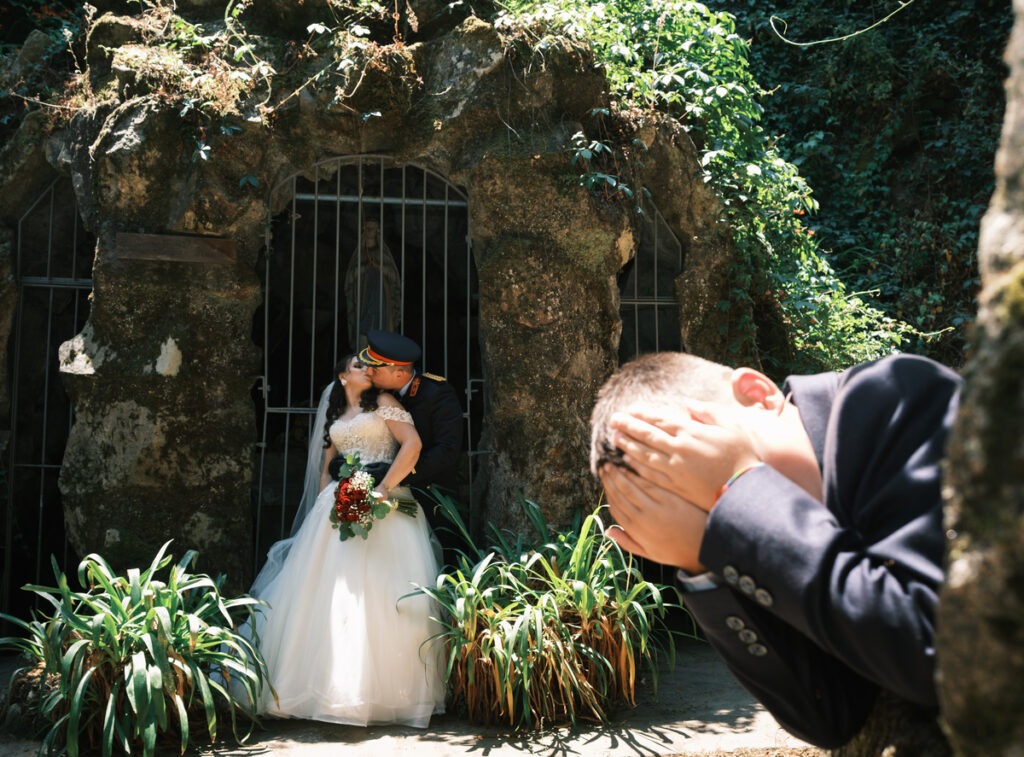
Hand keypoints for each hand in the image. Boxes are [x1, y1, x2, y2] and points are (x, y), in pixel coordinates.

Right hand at [599, 463, 707, 572]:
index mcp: (635, 530)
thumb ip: (627, 542)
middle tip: (604, 465)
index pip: (615, 506)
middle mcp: (642, 517)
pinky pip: (649, 482)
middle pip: (621, 493)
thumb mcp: (649, 553)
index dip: (607, 491)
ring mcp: (656, 506)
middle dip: (611, 478)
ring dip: (620, 473)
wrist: (703, 548)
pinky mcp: (669, 498)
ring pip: (632, 486)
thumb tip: (608, 531)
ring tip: (613, 461)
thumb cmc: (676, 550)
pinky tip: (632, 462)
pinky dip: (638, 472)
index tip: (603, 480)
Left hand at [609, 401, 760, 510]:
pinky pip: (651, 474)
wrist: (745, 489)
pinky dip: (637, 466)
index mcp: (691, 432)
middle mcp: (679, 449)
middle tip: (613, 421)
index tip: (629, 410)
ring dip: (628, 445)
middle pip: (647, 435)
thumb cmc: (742, 455)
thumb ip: (708, 412)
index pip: (660, 420)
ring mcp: (675, 469)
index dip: (643, 415)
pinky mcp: (676, 486)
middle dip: (629, 427)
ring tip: (615, 439)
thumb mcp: (731, 425)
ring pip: (645, 454)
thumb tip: (688, 404)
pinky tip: (628, 462)